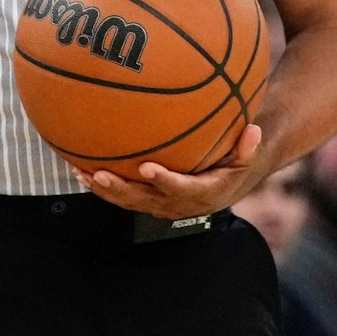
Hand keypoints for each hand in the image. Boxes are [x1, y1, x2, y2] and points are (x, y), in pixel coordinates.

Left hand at [75, 124, 265, 219]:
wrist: (229, 181)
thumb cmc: (236, 160)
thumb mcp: (248, 155)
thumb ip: (249, 147)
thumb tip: (254, 131)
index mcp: (204, 194)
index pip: (183, 190)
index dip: (165, 182)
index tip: (148, 168)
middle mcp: (180, 205)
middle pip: (146, 201)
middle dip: (122, 190)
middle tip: (102, 176)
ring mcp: (162, 205)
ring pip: (130, 201)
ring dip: (106, 189)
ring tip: (81, 174)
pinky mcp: (150, 200)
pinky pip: (125, 195)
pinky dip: (104, 185)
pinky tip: (81, 169)